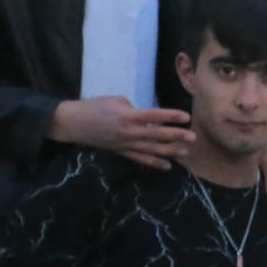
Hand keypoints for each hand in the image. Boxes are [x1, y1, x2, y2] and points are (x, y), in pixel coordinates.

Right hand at [49, 96, 195, 168]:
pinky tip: (167, 166)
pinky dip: (154, 163)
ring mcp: (126, 144)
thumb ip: (136, 109)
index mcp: (128, 116)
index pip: (155, 116)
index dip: (172, 116)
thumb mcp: (117, 100)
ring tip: (186, 151)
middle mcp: (129, 132)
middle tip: (193, 137)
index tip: (186, 117)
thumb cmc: (94, 106)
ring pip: (152, 150)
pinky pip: (140, 159)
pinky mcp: (121, 152)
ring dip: (170, 151)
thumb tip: (150, 117)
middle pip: (157, 135)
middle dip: (177, 136)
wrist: (73, 123)